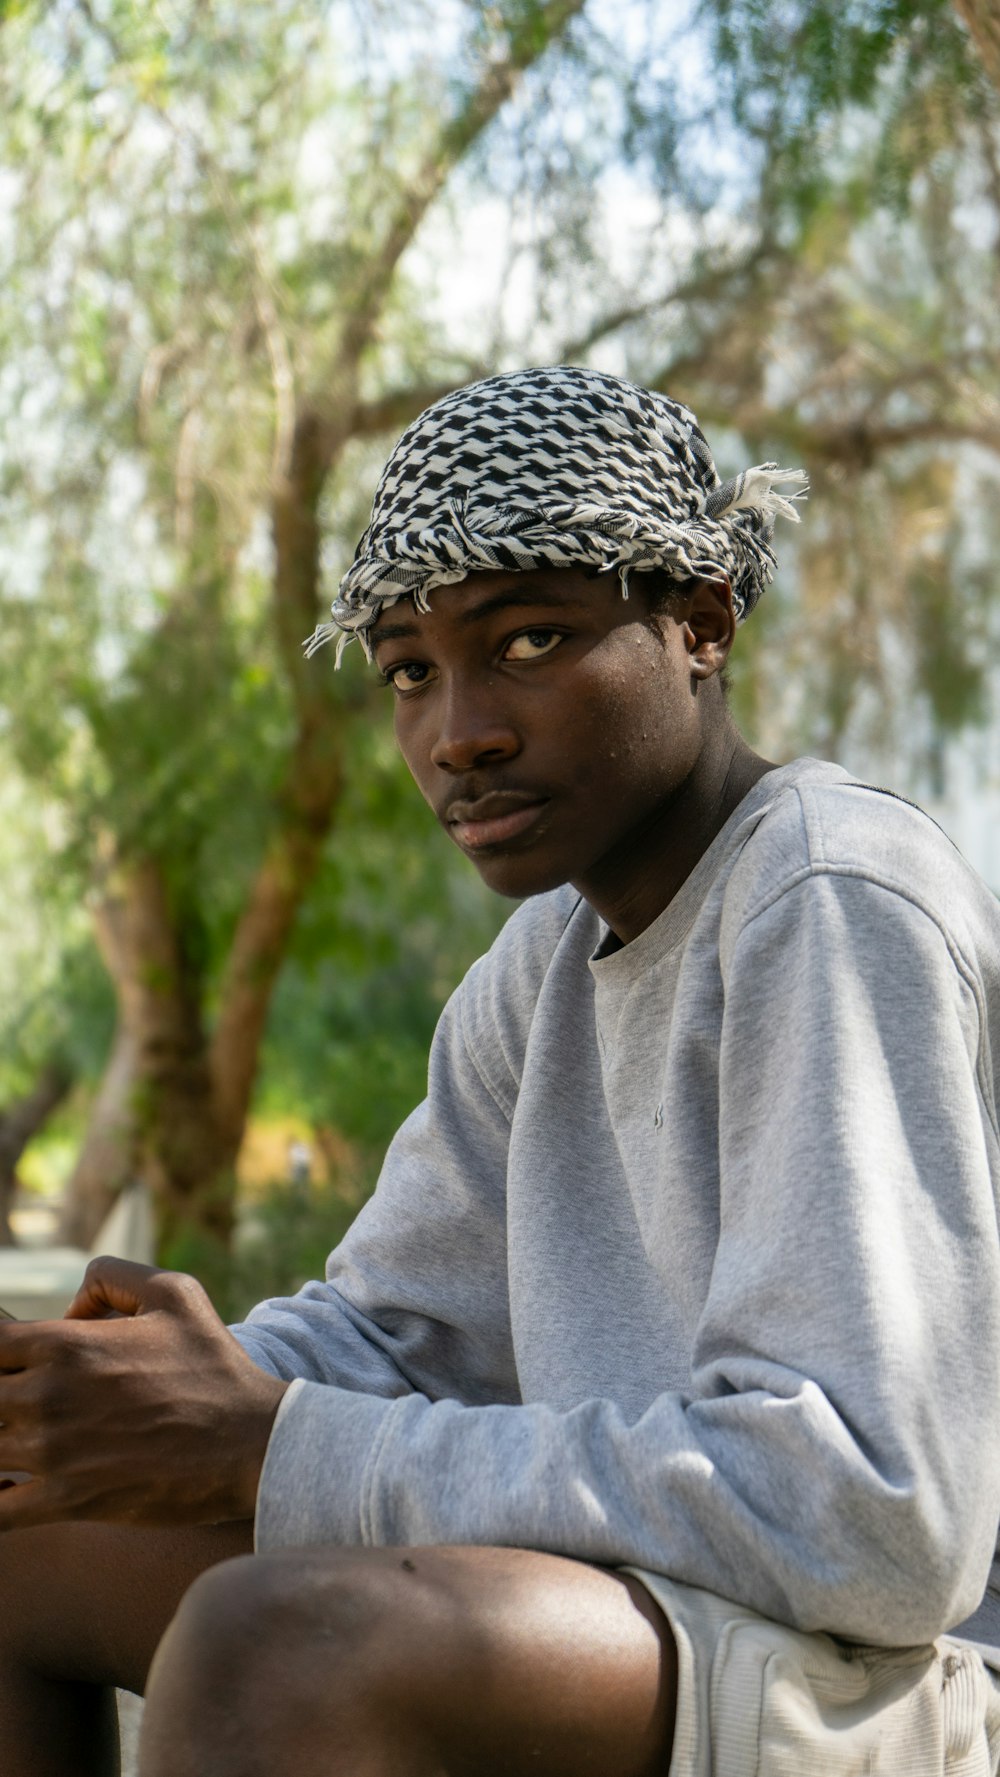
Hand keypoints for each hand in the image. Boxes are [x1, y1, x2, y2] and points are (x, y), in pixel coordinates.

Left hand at [0, 1256, 288, 1531]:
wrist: (250, 1442)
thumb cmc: (213, 1364)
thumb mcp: (174, 1292)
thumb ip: (111, 1277)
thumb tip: (70, 1308)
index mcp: (66, 1343)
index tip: (15, 1362)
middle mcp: (48, 1395)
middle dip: (1, 1398)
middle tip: (23, 1405)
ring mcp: (53, 1452)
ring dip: (1, 1442)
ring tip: (22, 1440)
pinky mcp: (66, 1501)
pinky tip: (8, 1488)